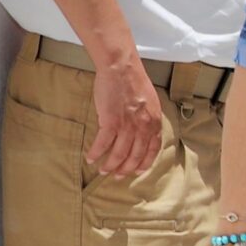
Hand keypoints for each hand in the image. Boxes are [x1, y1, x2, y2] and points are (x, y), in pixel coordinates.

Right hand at [88, 54, 165, 177]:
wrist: (122, 69)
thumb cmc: (135, 82)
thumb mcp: (150, 103)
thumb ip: (147, 118)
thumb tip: (141, 131)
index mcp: (154, 123)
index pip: (152, 149)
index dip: (145, 163)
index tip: (137, 171)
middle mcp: (143, 128)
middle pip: (135, 156)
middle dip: (126, 169)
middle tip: (117, 176)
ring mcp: (127, 126)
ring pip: (119, 154)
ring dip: (110, 165)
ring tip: (103, 171)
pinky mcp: (111, 122)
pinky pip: (103, 143)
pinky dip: (96, 152)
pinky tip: (90, 158)